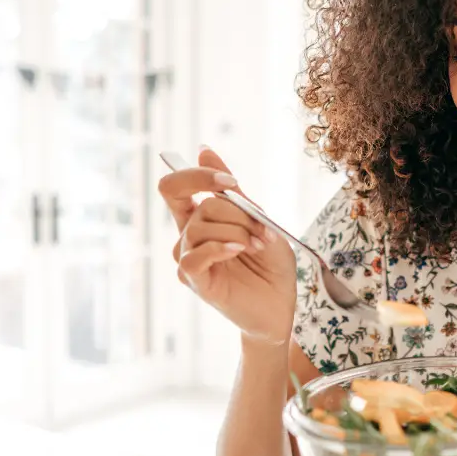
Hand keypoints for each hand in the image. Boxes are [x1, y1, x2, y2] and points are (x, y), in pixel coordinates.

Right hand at [158, 147, 296, 344]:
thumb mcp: (258, 220)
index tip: (231, 183)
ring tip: (258, 246)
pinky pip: (193, 257)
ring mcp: (188, 259)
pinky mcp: (195, 281)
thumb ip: (232, 191)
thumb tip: (203, 150)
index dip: (198, 176)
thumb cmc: (271, 264)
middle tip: (263, 229)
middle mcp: (188, 236)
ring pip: (200, 227)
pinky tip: (238, 250)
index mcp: (199, 218)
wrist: (282, 305)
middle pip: (198, 205)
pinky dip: (219, 248)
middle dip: (238, 212)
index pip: (174, 186)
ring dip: (237, 231)